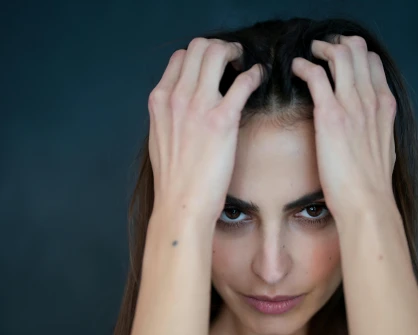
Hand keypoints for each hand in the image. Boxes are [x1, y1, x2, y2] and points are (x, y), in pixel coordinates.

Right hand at [148, 38, 264, 225]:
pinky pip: (243, 81)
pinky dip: (254, 73)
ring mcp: (198, 106)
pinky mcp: (222, 119)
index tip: (213, 66)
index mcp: (159, 100)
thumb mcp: (159, 138)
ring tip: (245, 65)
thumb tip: (184, 105)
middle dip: (219, 47)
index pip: (180, 57)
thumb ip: (169, 115)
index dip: (199, 56)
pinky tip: (258, 78)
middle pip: (198, 47)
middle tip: (233, 59)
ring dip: (235, 53)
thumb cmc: (174, 180)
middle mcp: (176, 97)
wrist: (181, 204)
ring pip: (217, 53)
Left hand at [291, 35, 397, 221]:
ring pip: (340, 56)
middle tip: (321, 49)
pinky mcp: (331, 115)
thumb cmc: (370, 185)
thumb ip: (375, 130)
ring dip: (321, 49)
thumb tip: (365, 130)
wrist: (368, 202)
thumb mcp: (382, 149)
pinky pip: (316, 75)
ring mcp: (352, 105)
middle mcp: (371, 100)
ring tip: (308, 53)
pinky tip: (296, 68)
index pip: (373, 63)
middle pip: (358, 51)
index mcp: (385, 106)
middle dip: (337, 44)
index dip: (356, 54)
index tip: (340, 57)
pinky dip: (304, 65)